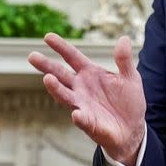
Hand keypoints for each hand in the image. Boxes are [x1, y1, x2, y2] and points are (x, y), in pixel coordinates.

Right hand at [27, 33, 145, 165]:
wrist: (133, 129)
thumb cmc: (128, 101)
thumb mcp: (130, 77)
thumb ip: (124, 60)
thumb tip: (123, 39)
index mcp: (90, 73)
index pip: (72, 57)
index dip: (61, 47)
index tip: (47, 37)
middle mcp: (81, 88)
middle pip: (60, 74)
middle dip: (47, 66)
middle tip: (32, 56)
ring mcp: (82, 105)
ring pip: (65, 95)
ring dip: (56, 88)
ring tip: (47, 79)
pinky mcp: (88, 123)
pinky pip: (82, 119)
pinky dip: (79, 117)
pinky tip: (76, 114)